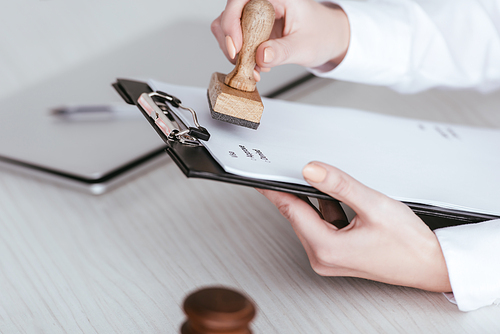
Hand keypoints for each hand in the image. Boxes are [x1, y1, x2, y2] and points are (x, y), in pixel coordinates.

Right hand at [211, 0, 349, 80]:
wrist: (328, 38)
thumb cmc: (322, 34)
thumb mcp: (305, 46)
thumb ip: (283, 52)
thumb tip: (261, 56)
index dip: (231, 21)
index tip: (236, 48)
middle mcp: (262, 2)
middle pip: (228, 15)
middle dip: (231, 43)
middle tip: (243, 64)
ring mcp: (255, 16)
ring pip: (226, 29)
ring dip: (234, 52)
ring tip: (253, 68)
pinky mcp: (252, 30)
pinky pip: (235, 41)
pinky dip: (240, 57)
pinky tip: (256, 66)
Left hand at [258, 161, 451, 291]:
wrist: (430, 265)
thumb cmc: (408, 243)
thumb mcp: (373, 205)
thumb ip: (340, 186)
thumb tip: (311, 170)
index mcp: (326, 248)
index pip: (291, 209)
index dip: (274, 189)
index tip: (261, 176)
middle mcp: (322, 257)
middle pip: (299, 214)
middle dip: (302, 191)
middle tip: (306, 170)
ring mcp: (328, 258)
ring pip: (312, 219)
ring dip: (320, 202)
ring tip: (345, 194)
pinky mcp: (336, 255)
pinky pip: (323, 226)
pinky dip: (329, 211)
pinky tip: (349, 206)